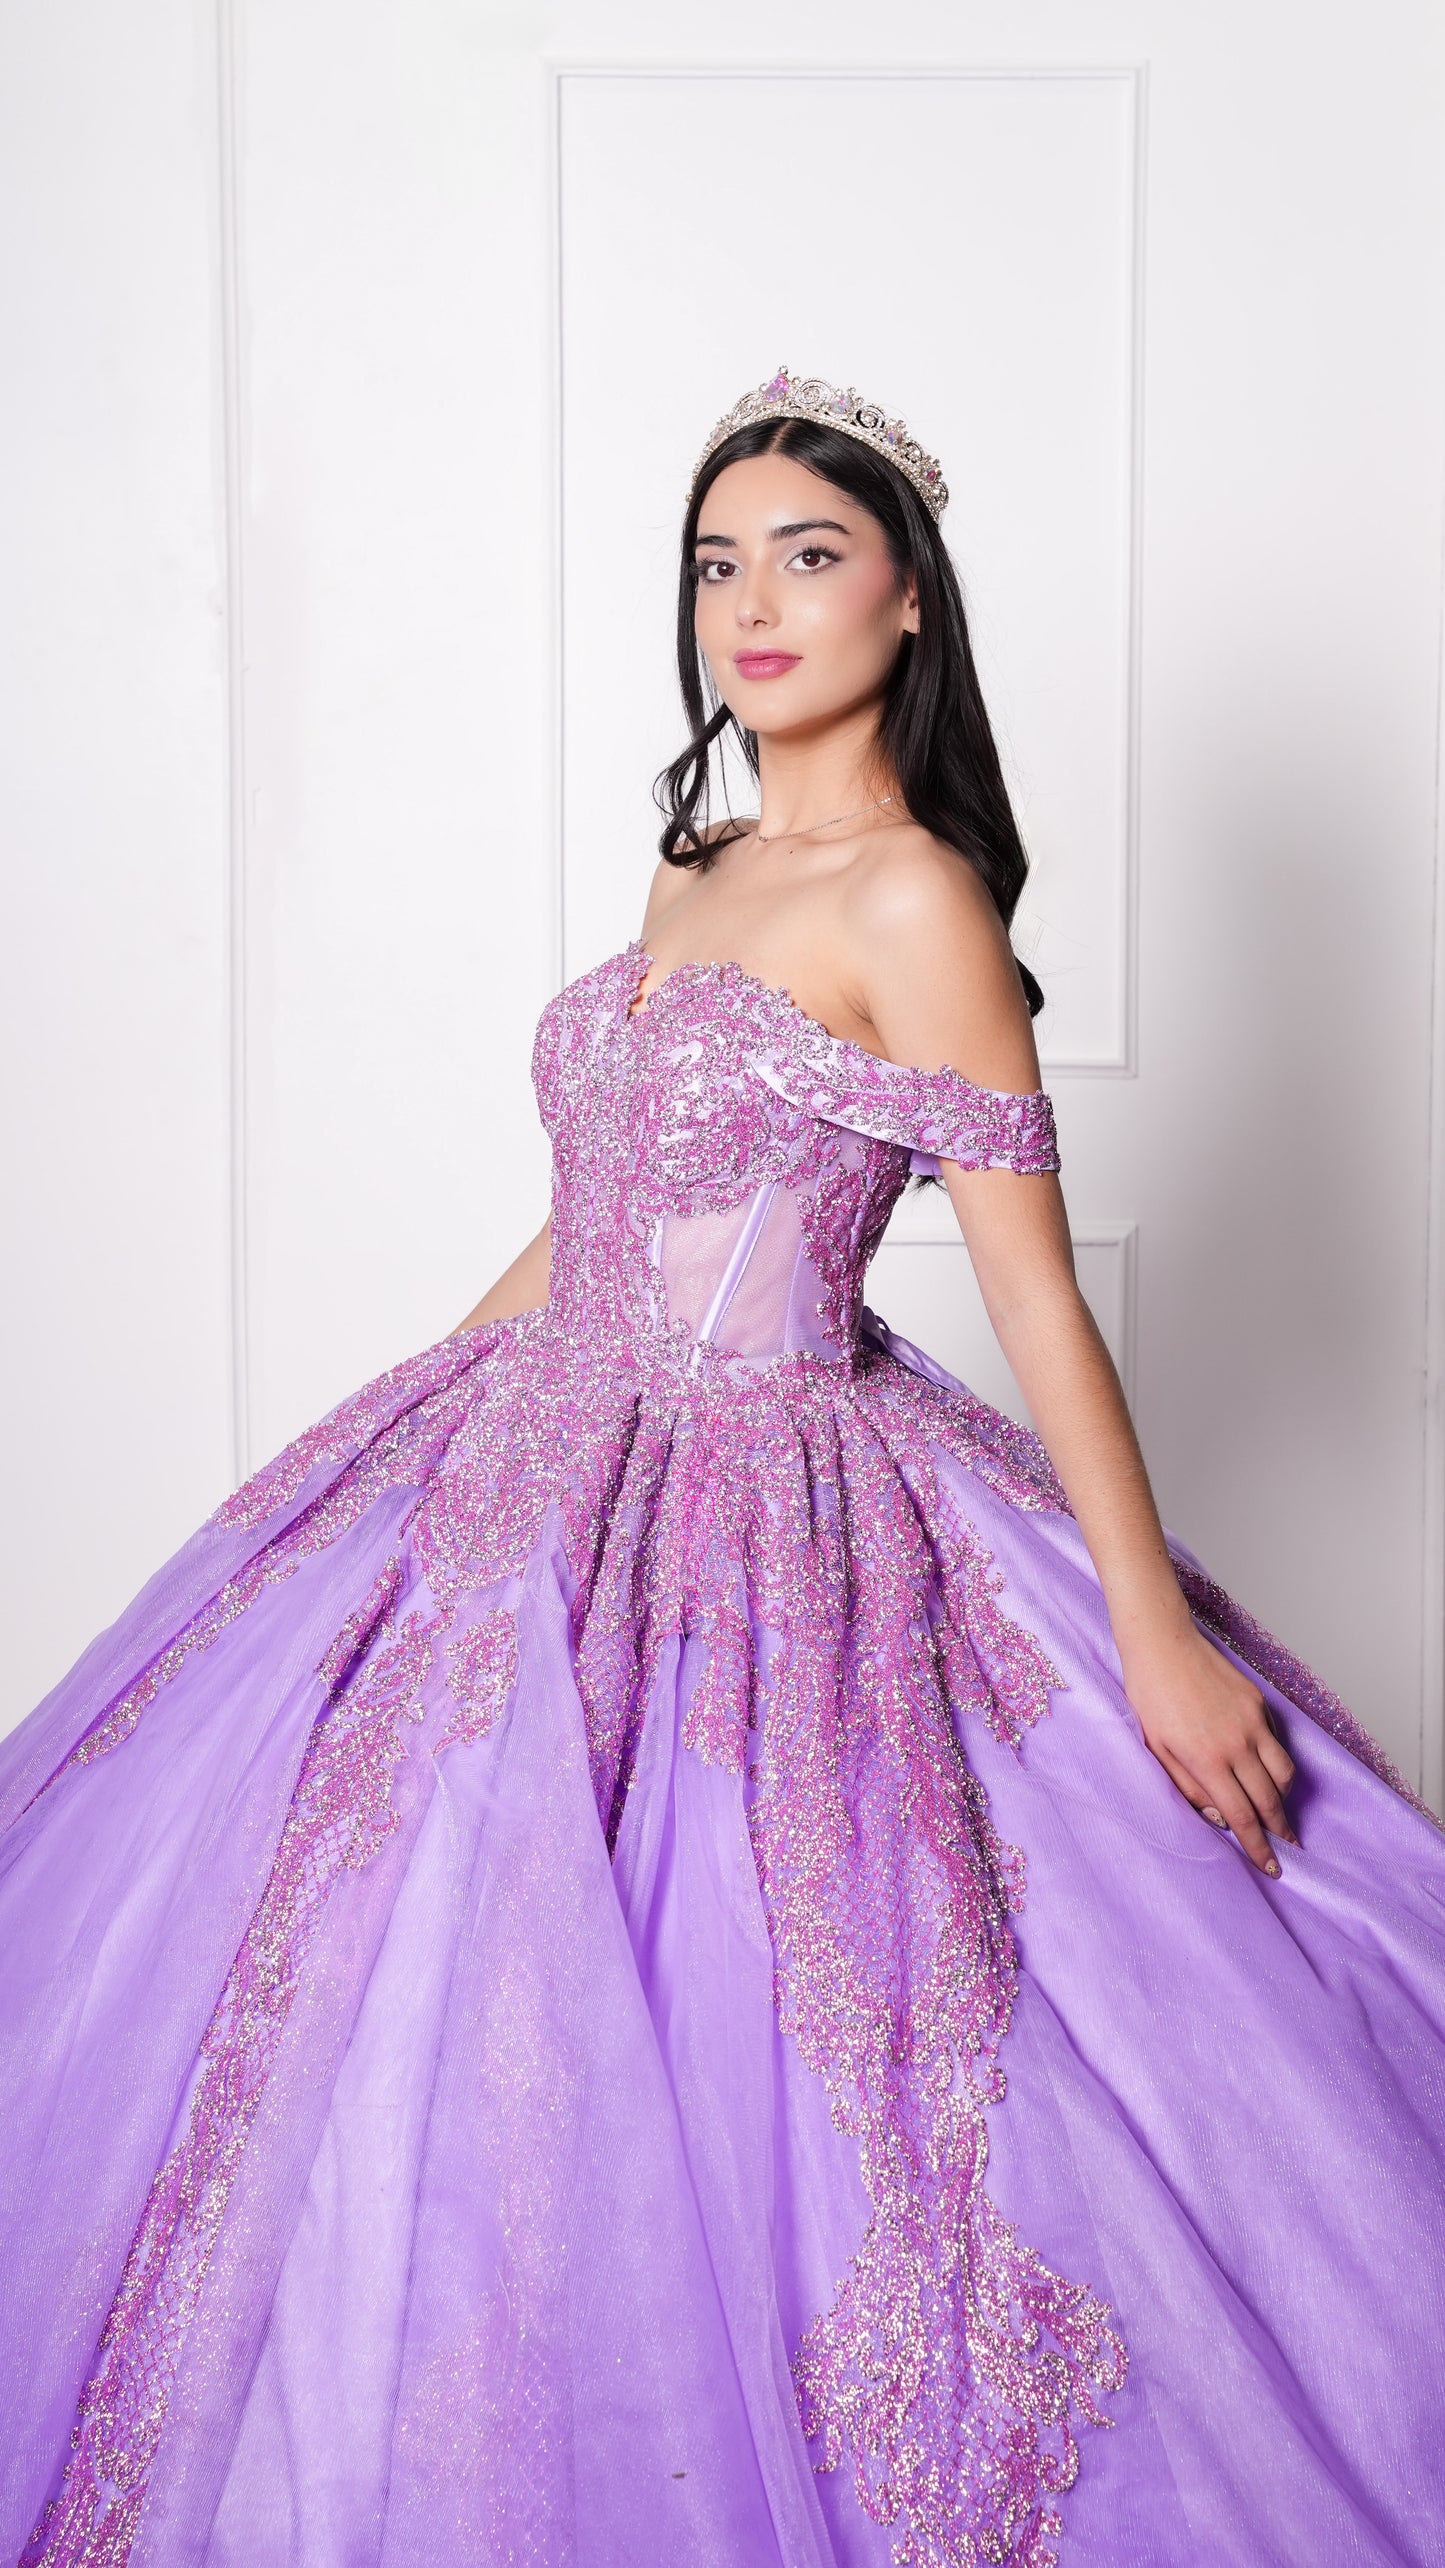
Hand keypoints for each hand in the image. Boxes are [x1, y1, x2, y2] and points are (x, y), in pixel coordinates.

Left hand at [1121, 1624, 1298, 1876]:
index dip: (1258, 1846)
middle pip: (1271, 1799)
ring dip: (1284, 1798)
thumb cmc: (1150, 1696)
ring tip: (1277, 1811)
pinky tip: (1266, 1770)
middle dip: (1280, 1829)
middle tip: (1286, 1847)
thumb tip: (1219, 1818)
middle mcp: (1237, 1743)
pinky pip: (1277, 1743)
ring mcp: (1252, 1722)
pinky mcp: (1259, 1703)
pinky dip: (1277, 1763)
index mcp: (1207, 1760)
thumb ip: (1188, 1788)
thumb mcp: (1156, 1749)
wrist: (1162, 1644)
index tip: (1271, 1865)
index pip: (1242, 1816)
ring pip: (1284, 1773)